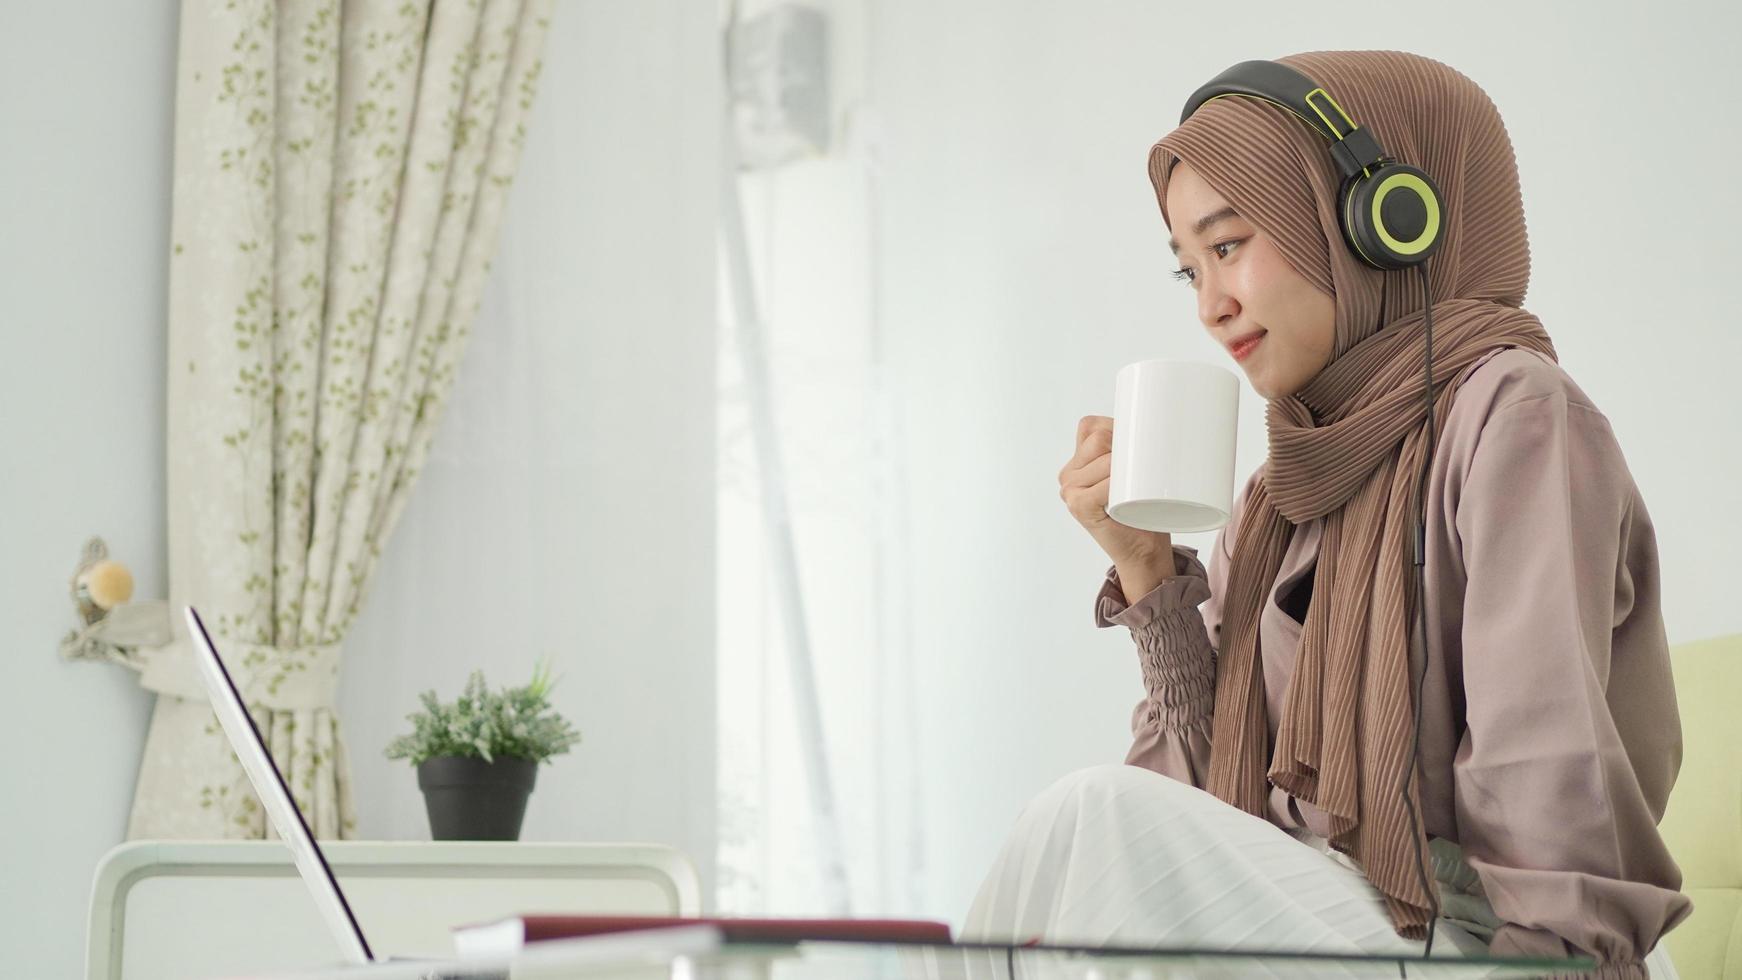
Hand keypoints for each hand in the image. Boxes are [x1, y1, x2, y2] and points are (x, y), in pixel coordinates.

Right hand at [1059, 415, 1173, 567]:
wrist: (1143, 552)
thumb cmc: (1143, 511)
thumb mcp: (1133, 471)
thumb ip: (1128, 448)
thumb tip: (1153, 415)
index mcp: (1077, 462)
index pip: (1091, 425)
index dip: (1117, 431)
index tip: (1137, 450)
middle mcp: (1068, 474)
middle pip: (1099, 437)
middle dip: (1126, 448)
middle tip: (1141, 472)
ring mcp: (1070, 490)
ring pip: (1105, 457)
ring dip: (1127, 468)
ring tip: (1134, 487)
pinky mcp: (1078, 505)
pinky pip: (1104, 482)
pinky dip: (1119, 486)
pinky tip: (1125, 496)